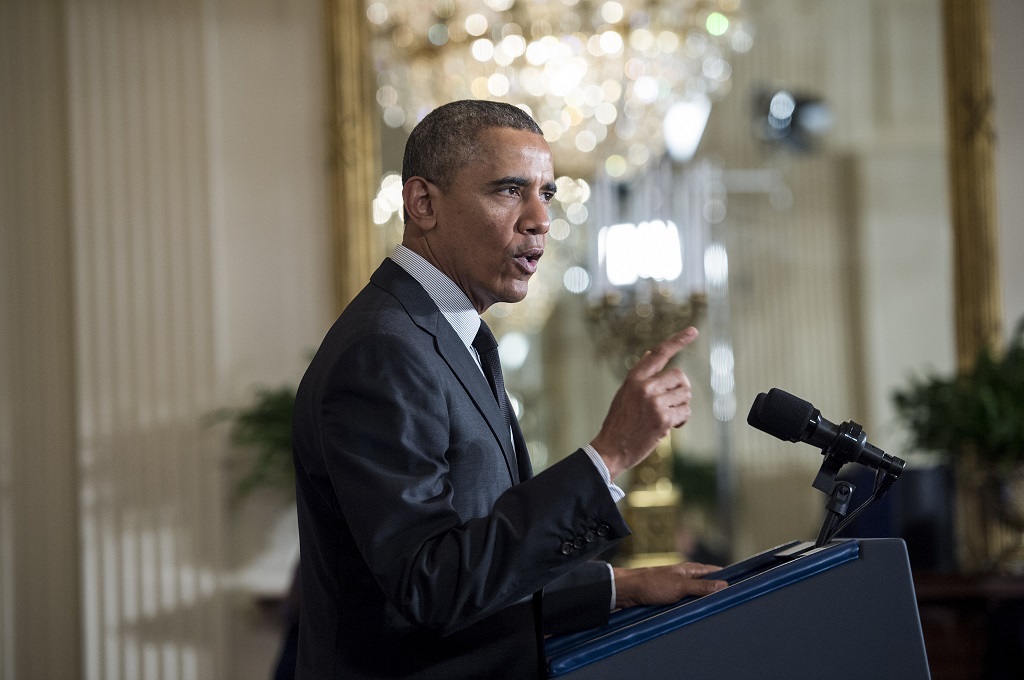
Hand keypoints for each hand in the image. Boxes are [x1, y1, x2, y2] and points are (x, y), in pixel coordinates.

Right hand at [590, 327, 697, 479]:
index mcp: (634, 378)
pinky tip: (669, 427)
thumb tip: (651, 352)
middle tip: (674, 401)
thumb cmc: (619, 421)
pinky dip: (681, 420)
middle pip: (680, 376)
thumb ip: (640, 375)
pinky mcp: (663, 419)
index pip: (659, 353)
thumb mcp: (624, 392)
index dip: (678, 340)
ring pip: (685, 395)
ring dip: (681, 406)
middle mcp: (644, 387)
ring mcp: (654, 403)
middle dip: (682, 389)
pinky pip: (685, 412)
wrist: (611, 449)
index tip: (694, 331)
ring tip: (667, 416)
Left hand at [612, 562, 726, 608]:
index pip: (716, 573)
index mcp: (690, 570)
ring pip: (698, 598)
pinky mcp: (671, 599)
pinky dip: (692, 610)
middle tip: (728, 607)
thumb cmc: (650, 584)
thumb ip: (701, 586)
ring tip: (714, 614)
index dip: (727, 580)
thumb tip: (724, 585)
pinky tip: (696, 617)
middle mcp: (686, 578)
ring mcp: (679, 589)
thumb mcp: (679, 586)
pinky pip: (687, 605)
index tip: (740, 590)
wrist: (627, 591)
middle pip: (708, 587)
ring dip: (703, 604)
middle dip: (717, 596)